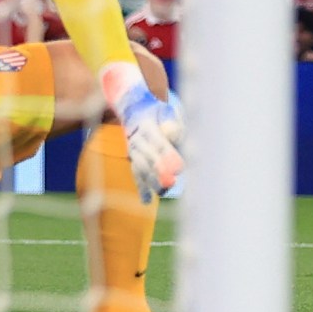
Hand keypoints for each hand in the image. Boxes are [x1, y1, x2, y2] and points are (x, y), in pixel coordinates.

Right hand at [101, 64, 182, 200]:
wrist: (133, 110)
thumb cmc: (157, 112)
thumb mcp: (166, 111)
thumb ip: (172, 123)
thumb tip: (174, 136)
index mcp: (147, 125)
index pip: (158, 142)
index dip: (168, 155)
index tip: (179, 168)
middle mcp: (136, 140)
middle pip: (149, 158)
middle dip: (160, 172)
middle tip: (172, 183)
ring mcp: (133, 151)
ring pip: (141, 168)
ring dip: (151, 182)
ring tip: (164, 192)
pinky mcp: (133, 161)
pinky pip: (136, 175)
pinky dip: (141, 188)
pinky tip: (146, 201)